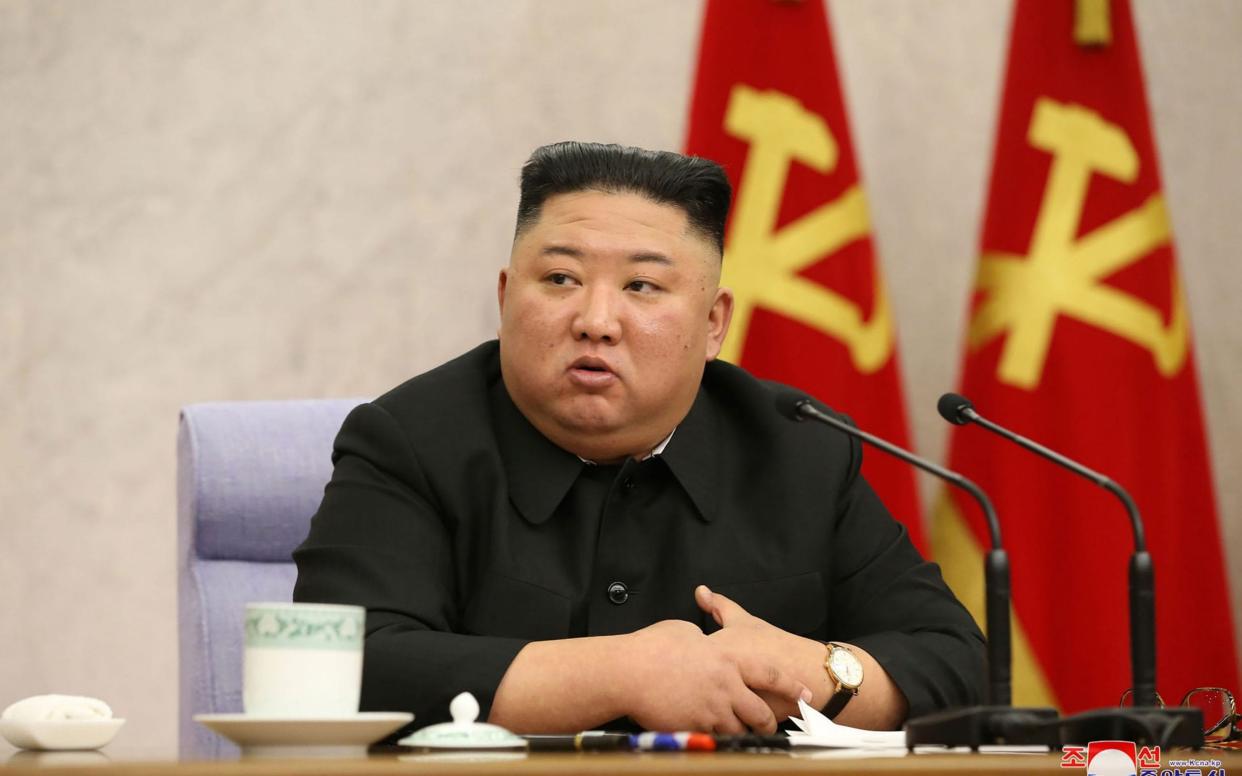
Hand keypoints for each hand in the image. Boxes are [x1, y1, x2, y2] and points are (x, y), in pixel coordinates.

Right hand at [618, 619, 810, 733]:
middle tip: (772, 727)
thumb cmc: (652, 646)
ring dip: (742, 734)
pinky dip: (717, 742)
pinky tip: (716, 742)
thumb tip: (704, 639)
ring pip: (738, 730)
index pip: (770, 674)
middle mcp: (726, 685)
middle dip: (768, 723)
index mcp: (728, 658)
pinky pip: (714, 740)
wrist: (629, 672)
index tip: (805, 695)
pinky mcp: (695, 727)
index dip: (790, 686)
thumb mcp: (684, 630)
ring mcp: (711, 709)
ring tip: (746, 739)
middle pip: (759, 712)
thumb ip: (702, 637)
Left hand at [696, 584, 830, 720]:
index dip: (688, 662)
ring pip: (704, 708)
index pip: (685, 659)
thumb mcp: (745, 622)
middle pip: (691, 685)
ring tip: (710, 702)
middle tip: (697, 685)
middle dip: (689, 688)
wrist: (808, 673)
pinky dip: (717, 723)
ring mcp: (732, 697)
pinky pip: (719, 724)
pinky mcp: (743, 719)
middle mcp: (723, 673)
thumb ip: (720, 606)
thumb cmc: (775, 645)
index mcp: (719, 649)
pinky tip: (722, 716)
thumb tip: (700, 590)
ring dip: (702, 708)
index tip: (696, 665)